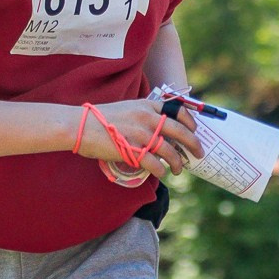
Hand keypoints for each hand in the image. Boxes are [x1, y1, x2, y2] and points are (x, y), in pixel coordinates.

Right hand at [75, 98, 200, 180]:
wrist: (80, 126)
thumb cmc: (99, 119)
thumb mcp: (126, 108)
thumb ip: (143, 115)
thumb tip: (157, 129)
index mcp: (147, 105)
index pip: (177, 110)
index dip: (190, 122)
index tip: (194, 130)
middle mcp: (147, 118)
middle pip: (180, 131)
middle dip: (193, 144)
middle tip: (199, 154)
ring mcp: (141, 134)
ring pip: (170, 151)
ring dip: (178, 163)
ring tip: (179, 169)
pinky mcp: (132, 150)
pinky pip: (155, 163)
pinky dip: (161, 170)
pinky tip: (162, 173)